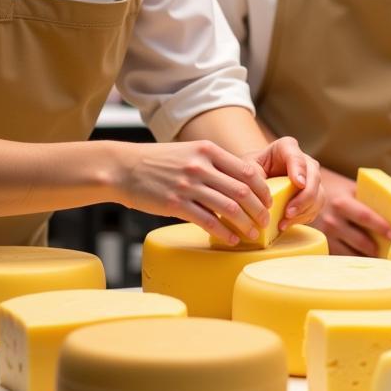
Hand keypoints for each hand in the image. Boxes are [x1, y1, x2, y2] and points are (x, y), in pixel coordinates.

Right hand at [117, 140, 273, 244]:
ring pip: (228, 207)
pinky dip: (223, 233)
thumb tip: (241, 182)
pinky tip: (231, 239)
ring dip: (245, 223)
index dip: (263, 189)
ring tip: (253, 234)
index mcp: (208, 151)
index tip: (268, 201)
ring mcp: (188, 185)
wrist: (122, 168)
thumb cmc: (158, 161)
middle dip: (259, 209)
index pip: (247, 170)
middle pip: (242, 190)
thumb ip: (214, 163)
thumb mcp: (189, 152)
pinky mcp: (174, 204)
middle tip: (266, 222)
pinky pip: (206, 221)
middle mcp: (201, 166)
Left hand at [242, 136, 322, 231]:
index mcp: (287, 147)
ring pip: (318, 195)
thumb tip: (264, 196)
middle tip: (288, 212)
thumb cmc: (250, 170)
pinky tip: (286, 224)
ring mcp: (312, 178)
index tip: (298, 184)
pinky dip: (302, 217)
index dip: (299, 169)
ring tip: (284, 223)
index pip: (296, 156)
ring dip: (304, 211)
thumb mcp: (246, 168)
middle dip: (304, 197)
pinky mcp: (313, 195)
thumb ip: (253, 176)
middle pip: (314, 178)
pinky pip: (315, 208)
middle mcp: (305, 161)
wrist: (255, 178)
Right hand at [312, 167, 390, 255]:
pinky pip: (342, 257)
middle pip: (360, 240)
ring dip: (368, 258)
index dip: (380, 226)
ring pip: (352, 253)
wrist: (305, 194)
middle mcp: (332, 221)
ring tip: (383, 259)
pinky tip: (366, 260)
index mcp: (342, 203)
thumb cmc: (336, 191)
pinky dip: (356, 259)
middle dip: (378, 249)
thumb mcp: (350, 189)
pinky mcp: (323, 245)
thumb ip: (368, 199)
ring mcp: (326, 235)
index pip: (365, 216)